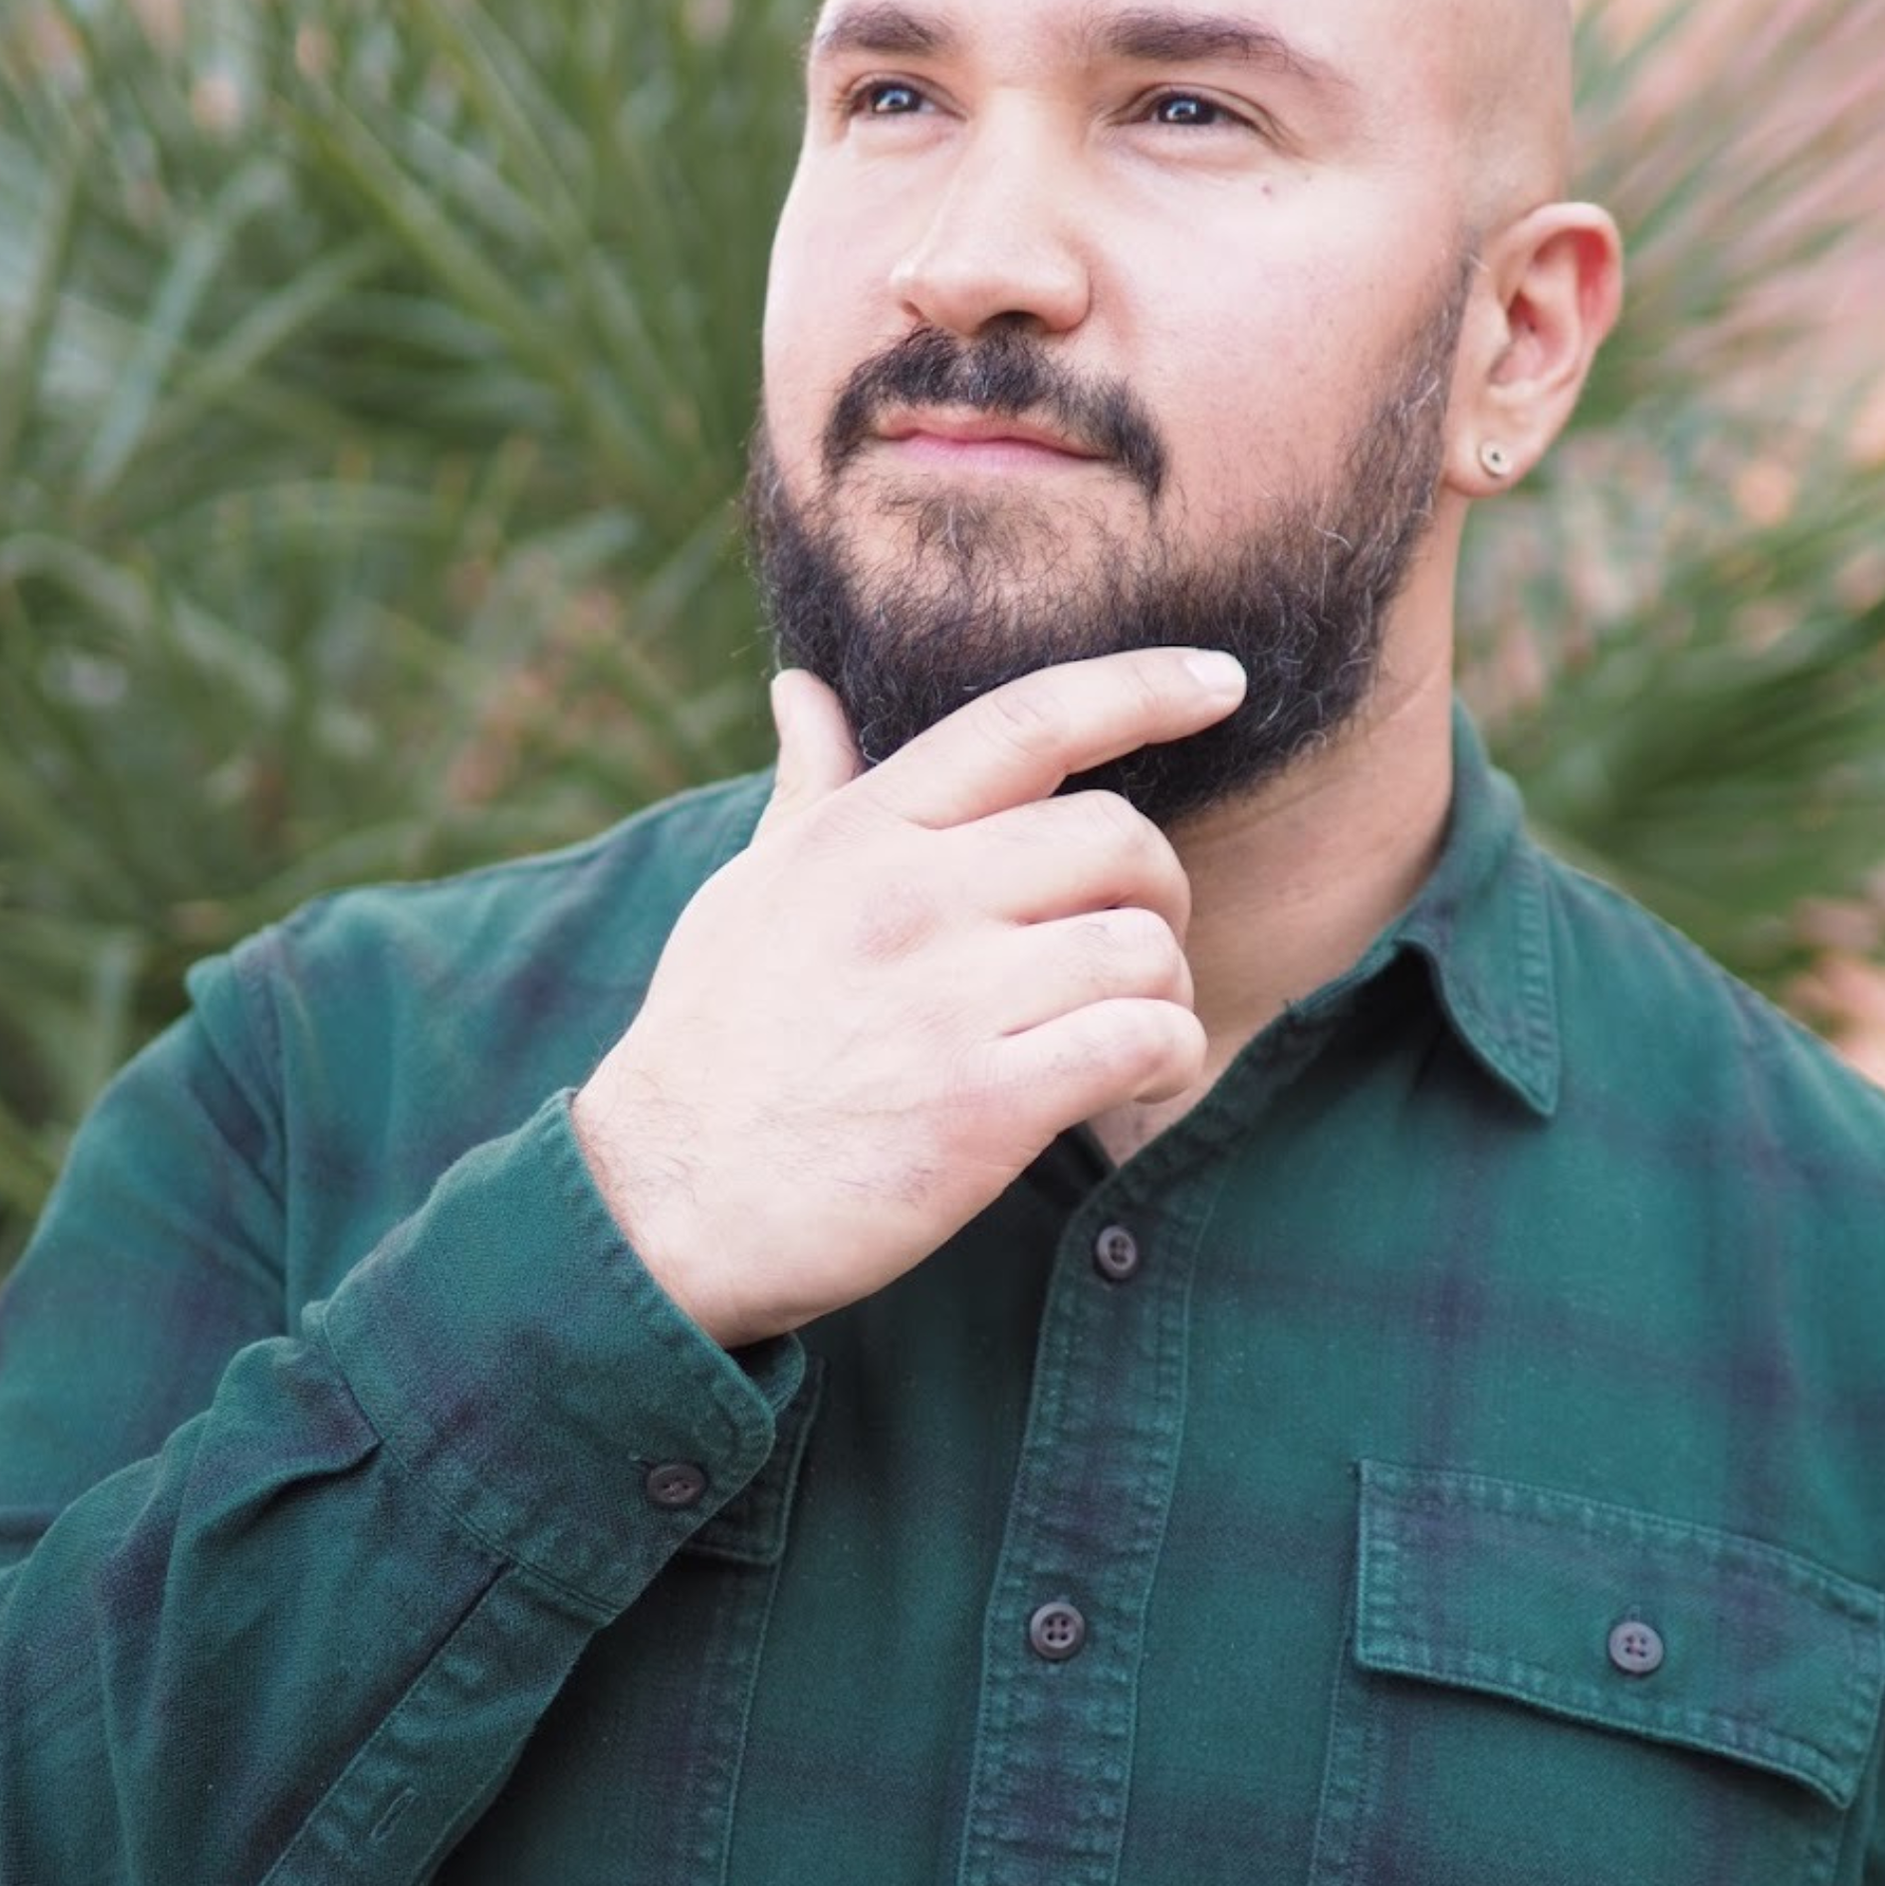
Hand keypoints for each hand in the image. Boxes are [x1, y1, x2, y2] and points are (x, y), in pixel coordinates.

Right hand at [570, 647, 1244, 1347]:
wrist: (663, 1206)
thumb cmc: (711, 1046)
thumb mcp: (745, 894)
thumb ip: (808, 793)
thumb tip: (802, 689)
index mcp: (860, 834)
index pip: (1027, 721)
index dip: (1143, 687)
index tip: (1222, 680)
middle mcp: (909, 898)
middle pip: (1117, 838)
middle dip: (1156, 890)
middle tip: (1131, 945)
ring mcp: (947, 1001)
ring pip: (1143, 946)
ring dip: (1165, 990)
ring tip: (1127, 1028)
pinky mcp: (983, 1106)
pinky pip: (1143, 1041)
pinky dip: (1168, 1057)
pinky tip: (1138, 1079)